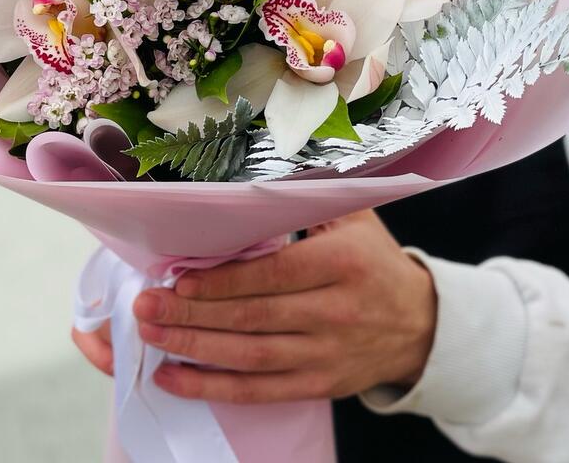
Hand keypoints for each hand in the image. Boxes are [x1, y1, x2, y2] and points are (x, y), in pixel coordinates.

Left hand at [129, 211, 436, 403]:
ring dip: (195, 349)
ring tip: (150, 336)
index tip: (179, 279)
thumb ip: (307, 196)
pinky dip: (214, 389)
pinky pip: (260, 391)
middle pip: (254, 317)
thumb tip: (253, 176)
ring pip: (251, 357)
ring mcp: (326, 354)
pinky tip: (174, 378)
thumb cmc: (375, 261)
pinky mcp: (319, 385)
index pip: (274, 275)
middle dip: (193, 315)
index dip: (224, 282)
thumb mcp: (353, 217)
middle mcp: (335, 312)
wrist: (422, 325)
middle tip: (146, 306)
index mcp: (342, 263)